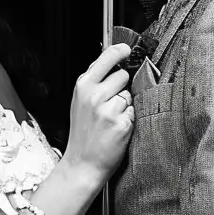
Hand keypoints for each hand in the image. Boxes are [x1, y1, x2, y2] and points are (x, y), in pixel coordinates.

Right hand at [65, 42, 134, 181]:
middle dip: (121, 87)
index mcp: (83, 87)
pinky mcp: (121, 122)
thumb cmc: (83, 134)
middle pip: (123, 75)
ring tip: (111, 120)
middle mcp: (94, 95)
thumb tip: (114, 59)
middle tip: (109, 104)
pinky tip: (116, 129)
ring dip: (126, 105)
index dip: (120, 51)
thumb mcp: (80, 102)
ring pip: (129, 95)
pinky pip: (134, 111)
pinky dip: (129, 119)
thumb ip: (95, 81)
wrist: (82, 164)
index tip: (126, 50)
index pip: (108, 57)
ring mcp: (108, 109)